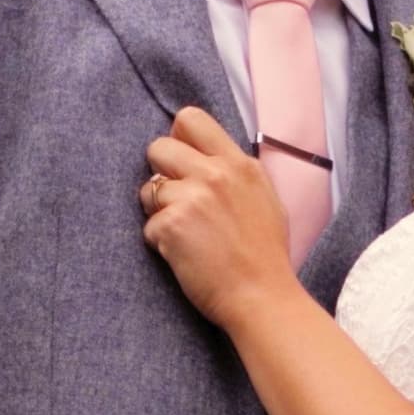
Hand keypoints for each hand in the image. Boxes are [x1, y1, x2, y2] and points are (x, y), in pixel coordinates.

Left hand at [138, 107, 296, 321]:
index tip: (180, 162)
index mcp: (239, 163)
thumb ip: (234, 174)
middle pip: (158, 147)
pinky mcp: (171, 225)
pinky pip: (148, 225)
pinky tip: (183, 255)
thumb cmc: (265, 256)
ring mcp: (192, 197)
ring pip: (148, 189)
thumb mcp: (264, 199)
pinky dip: (159, 242)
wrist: (262, 296)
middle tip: (175, 202)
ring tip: (184, 235)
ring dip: (158, 211)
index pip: (191, 119)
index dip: (177, 138)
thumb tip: (206, 160)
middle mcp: (216, 173)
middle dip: (159, 173)